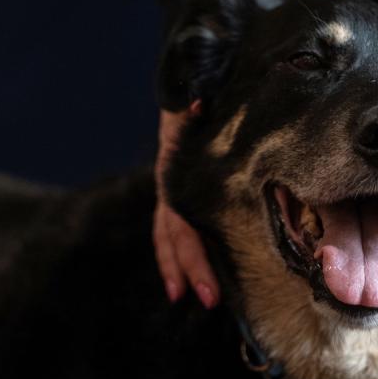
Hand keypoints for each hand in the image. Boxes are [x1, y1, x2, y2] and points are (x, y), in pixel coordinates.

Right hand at [153, 107, 218, 307]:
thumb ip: (196, 104)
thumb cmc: (200, 90)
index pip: (180, 223)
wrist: (185, 77)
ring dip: (175, 265)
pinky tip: (183, 268)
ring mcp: (170, 185)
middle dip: (188, 269)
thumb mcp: (198, 96)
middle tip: (210, 300)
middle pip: (174, 234)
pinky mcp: (179, 185)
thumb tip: (197, 104)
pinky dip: (175, 247)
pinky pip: (173, 222)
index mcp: (174, 171)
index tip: (206, 289)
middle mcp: (168, 183)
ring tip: (182, 296)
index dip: (190, 256)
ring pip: (167, 232)